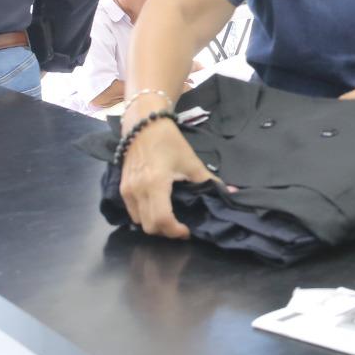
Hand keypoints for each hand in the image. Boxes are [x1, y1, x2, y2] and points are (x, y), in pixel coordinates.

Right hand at [119, 117, 222, 238]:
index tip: (187, 231)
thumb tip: (231, 193)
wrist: (144, 123)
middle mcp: (137, 190)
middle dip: (166, 231)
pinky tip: (157, 208)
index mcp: (155, 184)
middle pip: (149, 226)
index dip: (175, 231)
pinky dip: (144, 216)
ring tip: (169, 218)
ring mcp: (126, 190)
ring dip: (154, 225)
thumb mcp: (191, 161)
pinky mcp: (122, 188)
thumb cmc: (169, 141)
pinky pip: (131, 212)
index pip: (162, 220)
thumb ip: (210, 181)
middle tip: (181, 226)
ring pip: (138, 222)